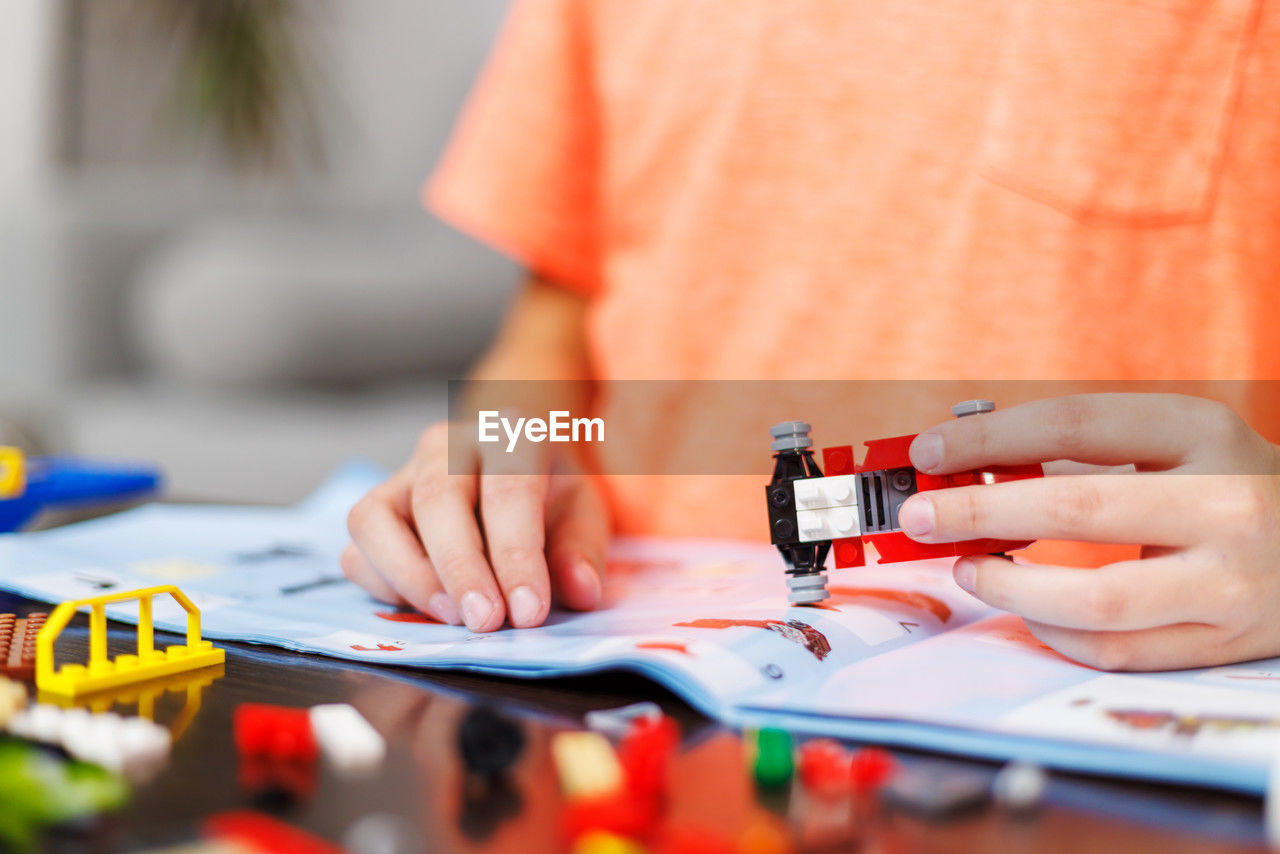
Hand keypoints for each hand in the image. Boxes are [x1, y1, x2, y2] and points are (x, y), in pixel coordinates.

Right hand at [342, 421, 607, 631]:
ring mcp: (400, 476)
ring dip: (411, 578)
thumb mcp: (582, 509)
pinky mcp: (373, 511)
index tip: (529, 612)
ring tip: (452, 618)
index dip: (517, 556)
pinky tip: (429, 608)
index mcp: (507, 435)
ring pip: (374, 520)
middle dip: (460, 569)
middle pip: (437, 500)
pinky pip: (357, 551)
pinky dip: (386, 586)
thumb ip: (582, 549)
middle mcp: (445, 446)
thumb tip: (580, 592)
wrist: (510, 457)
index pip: (508, 491)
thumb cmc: (547, 488)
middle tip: (486, 622)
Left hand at [897, 394, 1279, 669]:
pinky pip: (1117, 652)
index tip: (929, 451)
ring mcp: (1229, 584)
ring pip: (1095, 600)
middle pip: (1077, 509)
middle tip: (920, 518)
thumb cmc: (1225, 485)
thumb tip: (967, 467)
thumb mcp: (1172, 442)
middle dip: (978, 514)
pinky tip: (1025, 610)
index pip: (1075, 426)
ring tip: (968, 569)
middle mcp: (1225, 506)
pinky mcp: (1224, 643)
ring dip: (1009, 587)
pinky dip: (1054, 633)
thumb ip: (1081, 449)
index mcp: (1204, 433)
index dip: (989, 439)